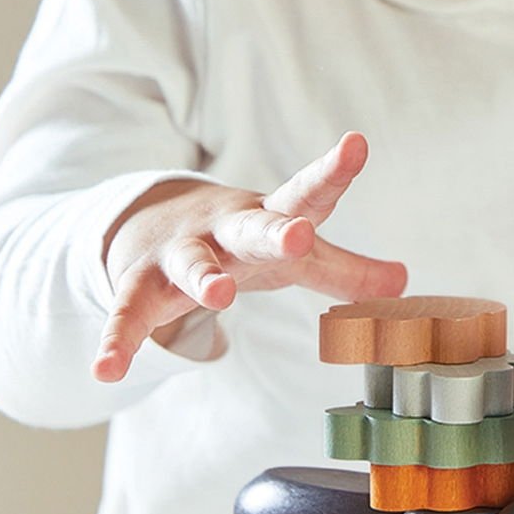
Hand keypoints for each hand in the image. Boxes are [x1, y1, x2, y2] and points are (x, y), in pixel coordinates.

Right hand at [93, 131, 406, 381]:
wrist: (157, 226)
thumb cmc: (246, 242)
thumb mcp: (298, 257)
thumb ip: (346, 271)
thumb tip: (406, 282)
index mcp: (270, 217)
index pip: (307, 194)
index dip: (333, 172)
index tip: (356, 144)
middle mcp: (225, 230)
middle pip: (252, 227)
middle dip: (275, 231)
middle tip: (299, 235)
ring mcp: (180, 254)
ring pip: (191, 265)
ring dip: (204, 278)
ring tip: (217, 297)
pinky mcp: (142, 286)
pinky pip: (130, 313)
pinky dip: (119, 340)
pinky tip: (106, 368)